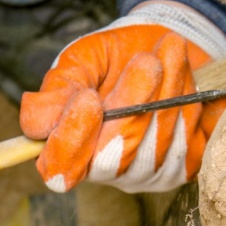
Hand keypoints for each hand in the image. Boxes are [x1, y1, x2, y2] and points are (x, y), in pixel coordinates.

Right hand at [19, 2, 225, 192]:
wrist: (164, 52)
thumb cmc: (114, 59)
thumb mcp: (81, 63)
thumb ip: (59, 91)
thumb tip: (37, 127)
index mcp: (72, 151)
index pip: (62, 170)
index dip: (73, 139)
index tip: (87, 98)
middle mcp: (108, 172)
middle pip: (116, 156)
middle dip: (132, 105)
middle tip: (146, 61)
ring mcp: (148, 174)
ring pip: (156, 147)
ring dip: (166, 95)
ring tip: (169, 52)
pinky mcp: (184, 167)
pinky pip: (186, 144)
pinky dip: (188, 104)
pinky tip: (185, 73)